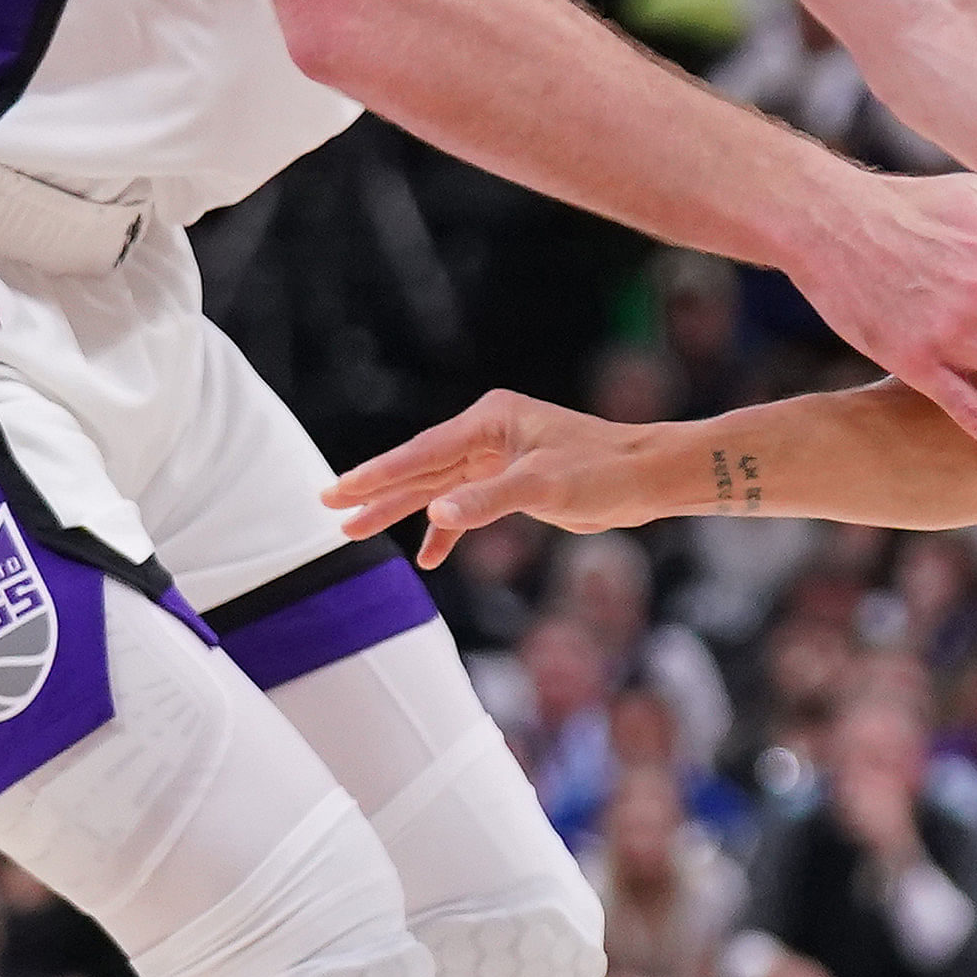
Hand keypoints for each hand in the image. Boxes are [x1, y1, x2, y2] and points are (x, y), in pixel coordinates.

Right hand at [330, 389, 673, 569]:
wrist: (647, 478)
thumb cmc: (603, 471)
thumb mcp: (542, 487)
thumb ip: (486, 501)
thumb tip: (436, 514)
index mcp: (490, 420)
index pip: (422, 452)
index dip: (377, 475)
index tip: (337, 490)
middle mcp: (489, 434)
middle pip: (421, 468)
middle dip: (377, 491)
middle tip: (330, 508)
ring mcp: (498, 458)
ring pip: (438, 487)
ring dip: (402, 511)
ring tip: (355, 530)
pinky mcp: (512, 482)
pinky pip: (466, 506)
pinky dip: (448, 529)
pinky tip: (428, 555)